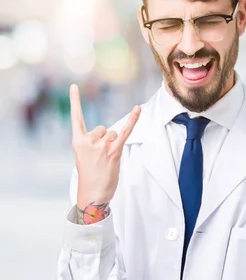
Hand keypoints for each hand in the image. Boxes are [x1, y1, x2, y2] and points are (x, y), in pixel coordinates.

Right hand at [70, 84, 140, 217]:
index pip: (76, 117)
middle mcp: (87, 141)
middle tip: (100, 158)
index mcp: (77, 141)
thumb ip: (92, 142)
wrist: (92, 194)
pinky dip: (133, 120)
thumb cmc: (90, 176)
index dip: (75, 101)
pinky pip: (125, 132)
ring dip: (114, 145)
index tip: (74, 85)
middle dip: (106, 140)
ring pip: (113, 133)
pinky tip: (137, 109)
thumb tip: (108, 134)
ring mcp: (100, 146)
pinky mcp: (114, 151)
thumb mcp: (84, 156)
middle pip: (103, 128)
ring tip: (107, 160)